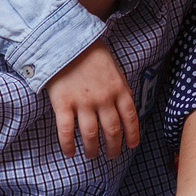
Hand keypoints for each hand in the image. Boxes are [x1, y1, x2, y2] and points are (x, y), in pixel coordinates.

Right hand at [46, 40, 139, 157]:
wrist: (66, 40)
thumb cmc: (91, 53)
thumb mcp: (113, 69)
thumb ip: (120, 89)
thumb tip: (124, 109)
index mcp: (119, 89)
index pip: (130, 118)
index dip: (132, 134)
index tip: (131, 145)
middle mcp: (103, 99)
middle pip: (112, 131)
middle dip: (113, 147)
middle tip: (111, 155)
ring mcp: (83, 103)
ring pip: (91, 135)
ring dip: (92, 149)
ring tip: (91, 155)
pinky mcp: (63, 104)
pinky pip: (66, 132)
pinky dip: (68, 145)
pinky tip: (70, 152)